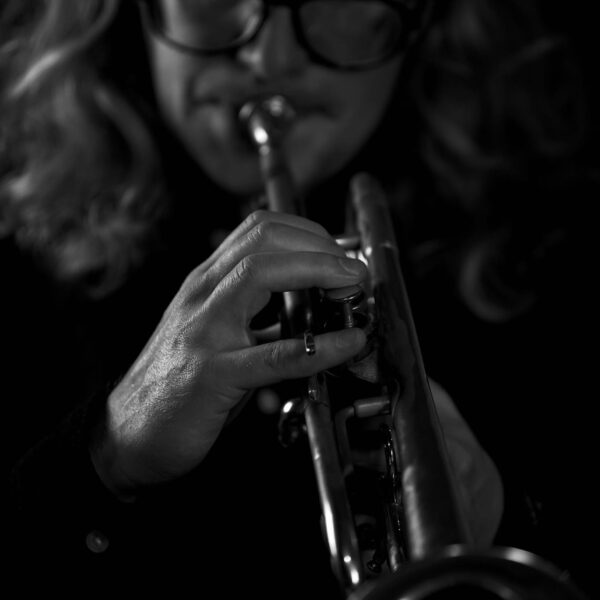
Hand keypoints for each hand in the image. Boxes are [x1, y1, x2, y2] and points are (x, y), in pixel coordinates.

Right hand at [90, 210, 366, 498]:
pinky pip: (274, 354)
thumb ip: (260, 314)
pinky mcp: (212, 374)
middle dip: (321, 244)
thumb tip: (316, 307)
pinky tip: (349, 344)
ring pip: (261, 273)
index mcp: (206, 282)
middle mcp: (202, 294)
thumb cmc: (180, 381)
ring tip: (354, 286)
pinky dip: (320, 345)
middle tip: (355, 269)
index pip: (259, 228)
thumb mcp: (219, 333)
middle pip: (264, 237)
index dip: (309, 232)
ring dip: (320, 271)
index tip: (340, 254)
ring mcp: (204, 330)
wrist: (129, 433)